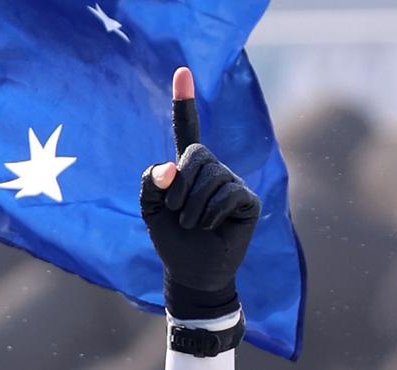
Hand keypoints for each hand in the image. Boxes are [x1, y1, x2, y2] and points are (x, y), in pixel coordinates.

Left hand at [140, 68, 260, 320]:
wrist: (190, 271)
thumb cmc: (170, 239)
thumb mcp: (149, 211)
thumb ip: (150, 183)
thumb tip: (170, 165)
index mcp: (187, 167)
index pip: (187, 128)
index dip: (184, 102)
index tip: (182, 70)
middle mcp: (213, 168)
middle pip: (195, 155)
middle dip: (178, 187)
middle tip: (174, 212)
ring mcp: (233, 181)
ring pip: (209, 178)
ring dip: (191, 208)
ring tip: (192, 225)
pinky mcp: (248, 199)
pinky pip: (226, 194)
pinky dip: (210, 214)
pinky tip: (211, 227)